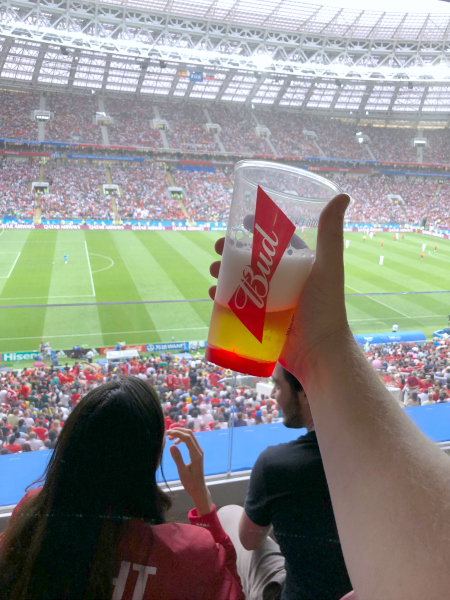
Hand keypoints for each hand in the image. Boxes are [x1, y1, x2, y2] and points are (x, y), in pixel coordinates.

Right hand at [167, 427, 212, 515]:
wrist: (198, 489)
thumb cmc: (190, 483)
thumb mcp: (182, 472)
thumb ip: (177, 458)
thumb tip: (171, 446)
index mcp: (196, 455)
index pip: (187, 438)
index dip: (177, 433)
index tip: (167, 433)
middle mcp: (198, 451)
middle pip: (190, 434)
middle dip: (178, 430)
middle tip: (167, 433)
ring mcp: (198, 451)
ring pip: (190, 436)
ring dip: (180, 434)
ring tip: (169, 438)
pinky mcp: (197, 453)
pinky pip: (190, 441)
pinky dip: (182, 438)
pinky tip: (175, 443)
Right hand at [208, 195, 350, 378]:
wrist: (318, 352)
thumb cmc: (325, 307)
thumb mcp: (327, 267)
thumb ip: (331, 233)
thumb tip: (342, 194)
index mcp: (301, 267)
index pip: (276, 243)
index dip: (256, 230)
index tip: (239, 222)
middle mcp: (286, 283)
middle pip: (253, 261)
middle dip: (232, 253)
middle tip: (218, 249)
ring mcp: (272, 302)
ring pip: (242, 282)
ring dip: (224, 274)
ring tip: (212, 272)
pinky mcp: (261, 321)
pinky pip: (239, 306)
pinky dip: (224, 299)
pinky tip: (214, 295)